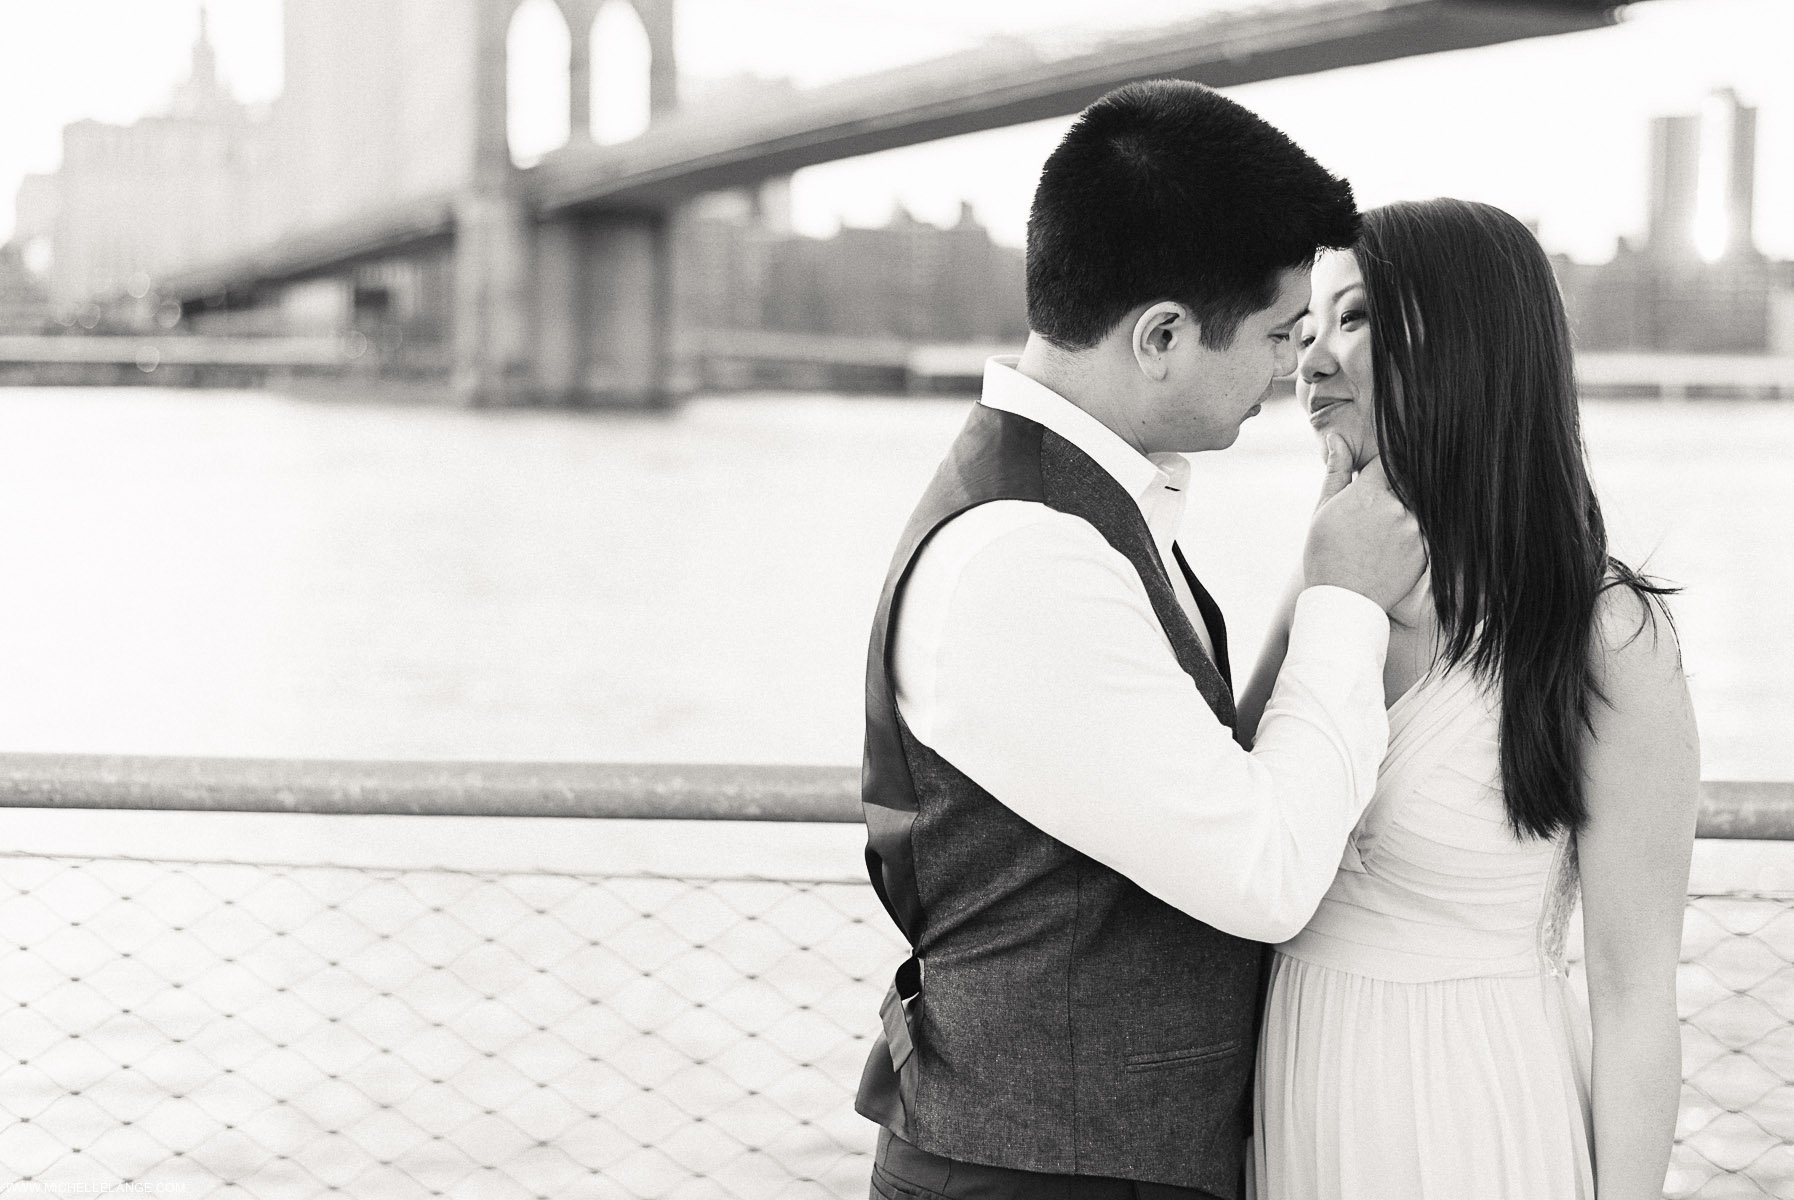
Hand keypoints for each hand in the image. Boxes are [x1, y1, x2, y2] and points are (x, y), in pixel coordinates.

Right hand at [1303, 442, 1425, 612]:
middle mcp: (1396, 507)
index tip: (1377, 475)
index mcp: (1368, 493)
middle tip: (1380, 506)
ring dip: (1406, 508)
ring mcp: (1414, 530)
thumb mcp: (1323, 510)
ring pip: (1418, 504)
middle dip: (1396, 487)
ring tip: (1383, 531)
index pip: (1387, 461)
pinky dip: (1414, 530)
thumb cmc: (1325, 555)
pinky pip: (1426, 528)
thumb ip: (1336, 472)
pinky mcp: (1425, 550)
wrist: (1343, 601)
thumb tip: (1337, 439)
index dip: (1381, 467)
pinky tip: (1392, 546)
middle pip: (1406, 481)